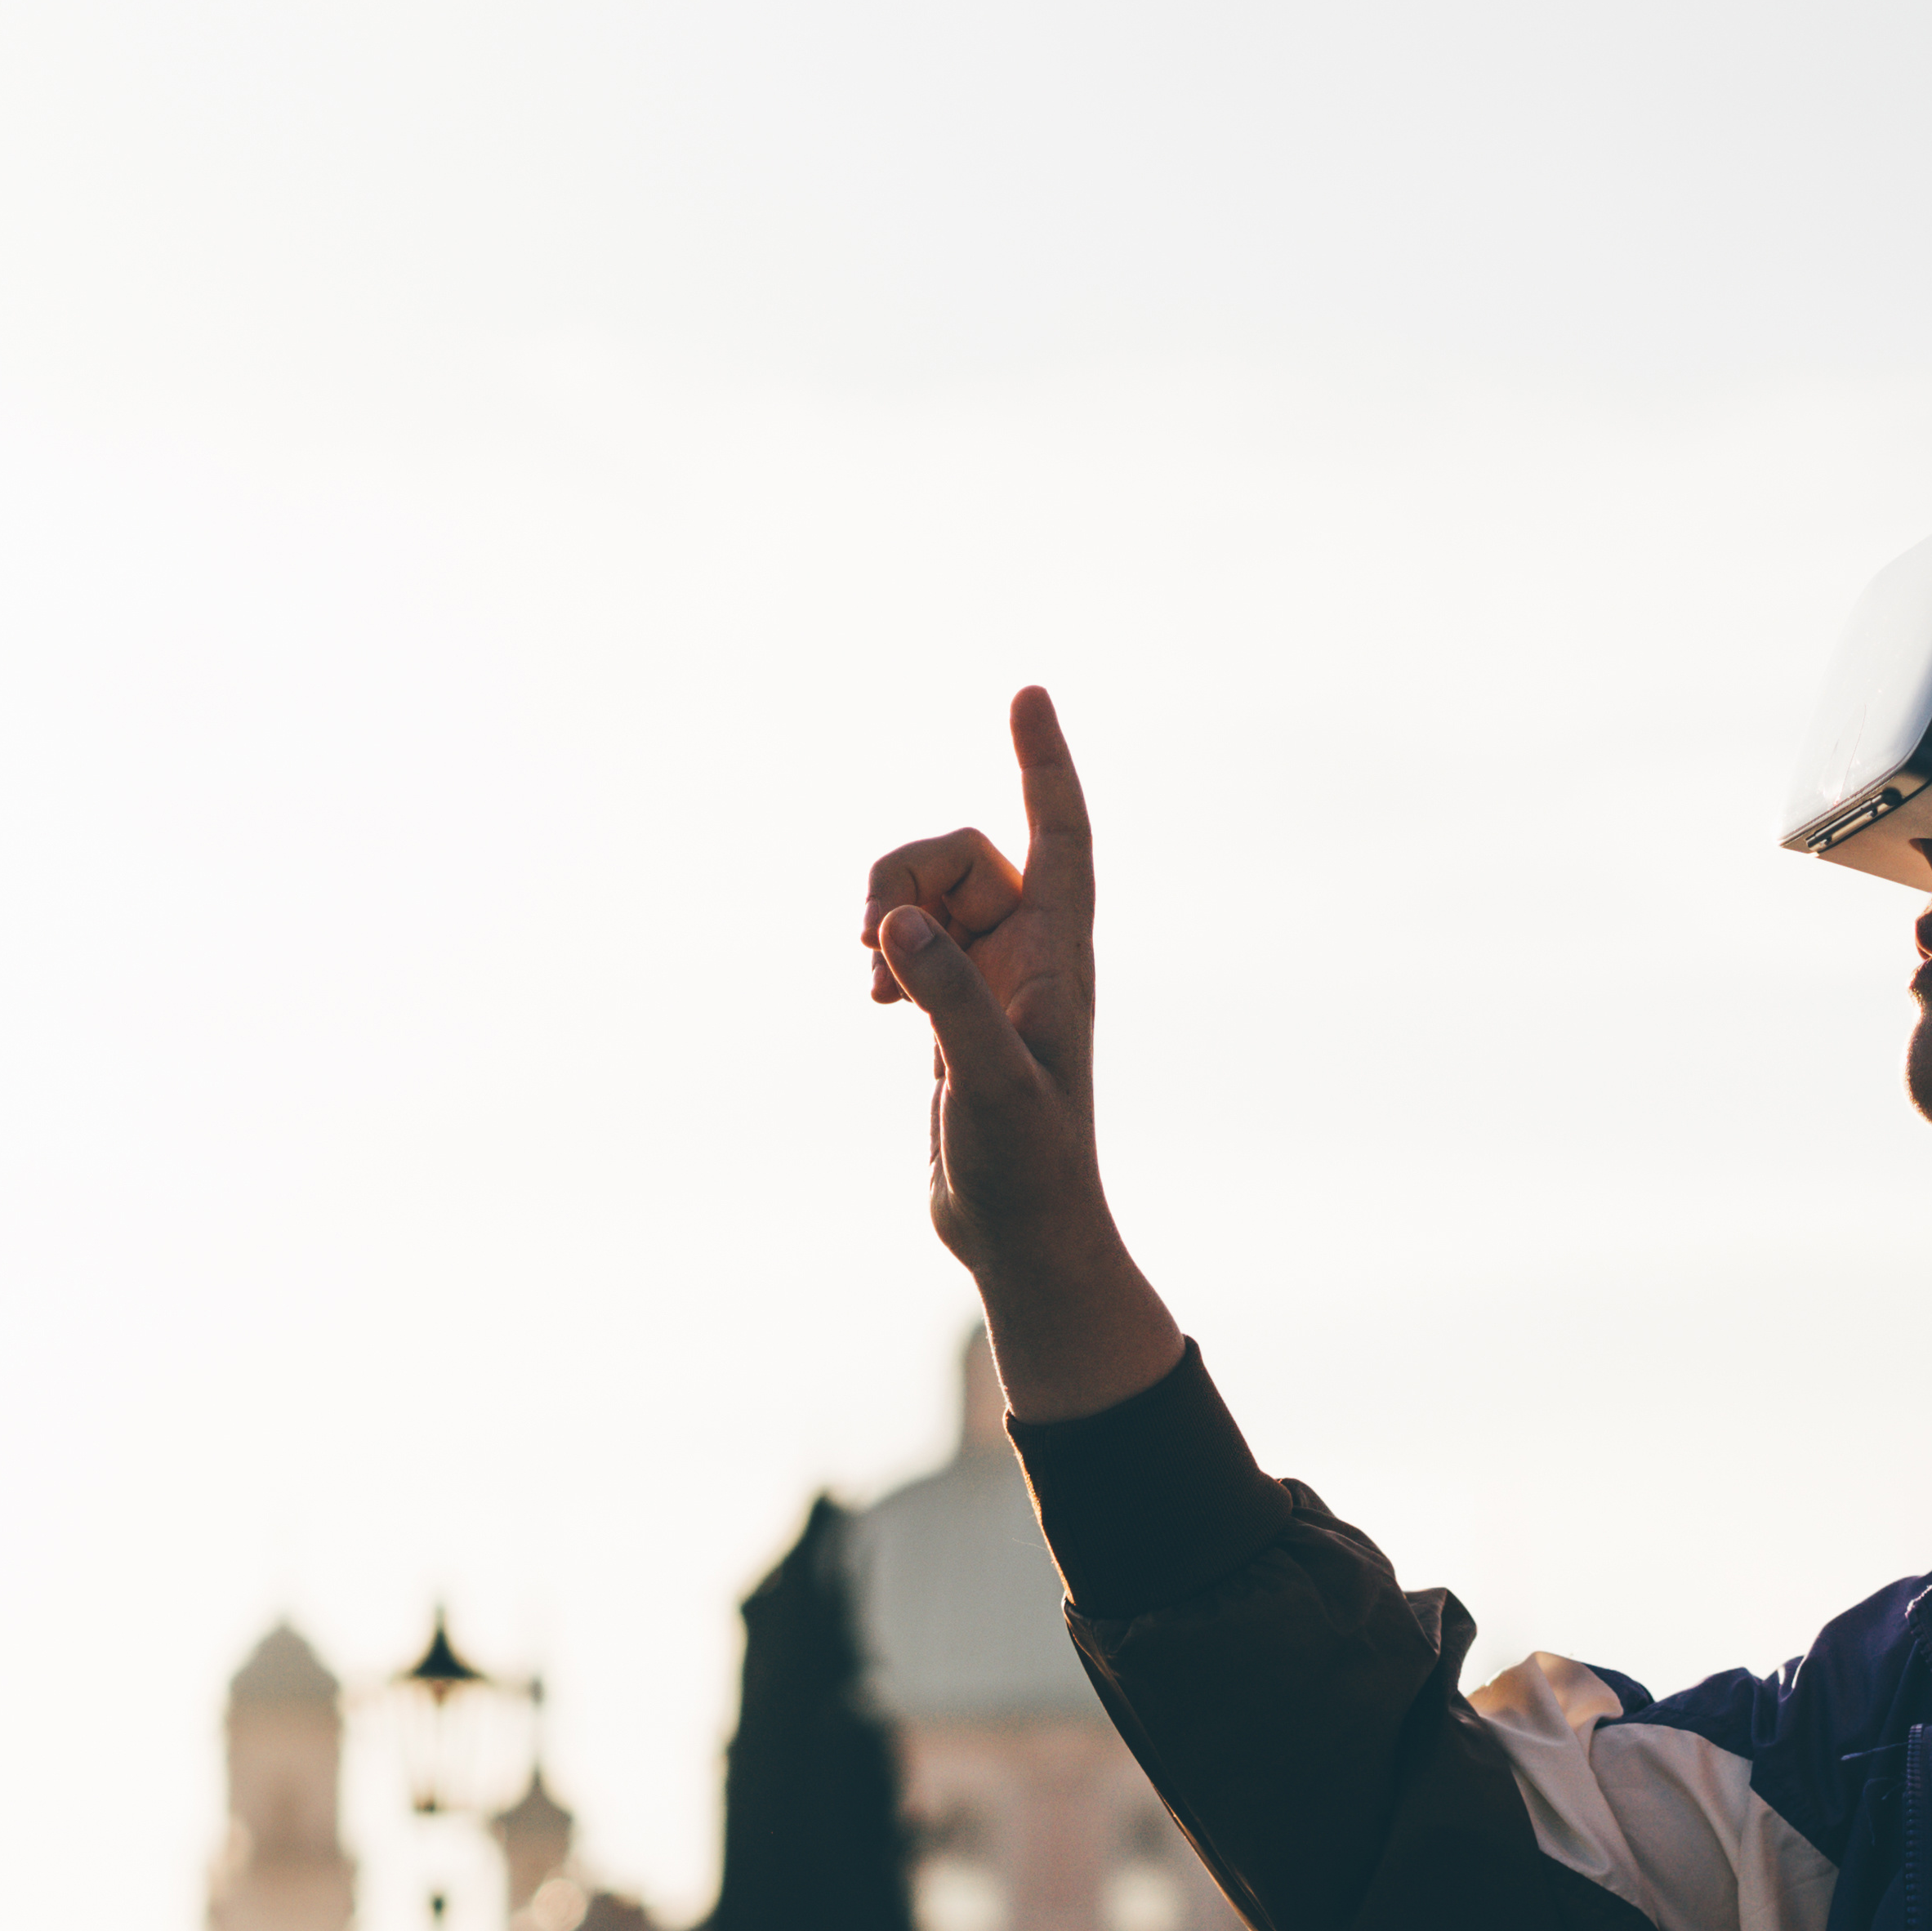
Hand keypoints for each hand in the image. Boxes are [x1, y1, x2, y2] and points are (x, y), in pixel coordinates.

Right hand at [861, 688, 1178, 1418]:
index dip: (1045, 762)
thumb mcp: (988, 1083)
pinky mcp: (957, 1014)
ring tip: (873, 985)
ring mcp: (991, 981)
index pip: (1060, 832)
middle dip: (905, 874)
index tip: (1028, 692)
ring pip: (927, 896)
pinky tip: (876, 1002)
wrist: (1021, 1237)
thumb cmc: (1027, 1168)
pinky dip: (885, 954)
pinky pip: (912, 942)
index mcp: (1059, 956)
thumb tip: (897, 928)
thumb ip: (948, 999)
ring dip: (887, 915)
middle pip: (962, 854)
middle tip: (871, 944)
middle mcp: (1030, 955)